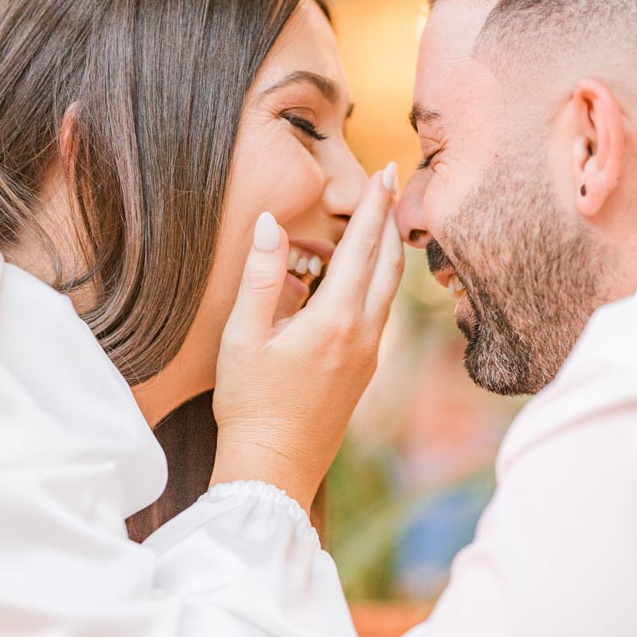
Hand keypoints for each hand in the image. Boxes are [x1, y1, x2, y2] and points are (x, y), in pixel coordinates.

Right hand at [210, 164, 403, 514]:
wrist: (275, 464)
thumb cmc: (251, 401)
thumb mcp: (243, 336)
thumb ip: (261, 276)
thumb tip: (267, 223)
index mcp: (335, 319)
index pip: (362, 247)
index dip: (375, 206)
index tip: (387, 172)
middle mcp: (363, 333)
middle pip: (388, 263)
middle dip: (390, 218)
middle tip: (393, 181)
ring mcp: (369, 353)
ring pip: (388, 288)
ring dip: (388, 249)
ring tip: (381, 220)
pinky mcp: (365, 367)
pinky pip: (380, 310)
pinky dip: (379, 279)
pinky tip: (364, 274)